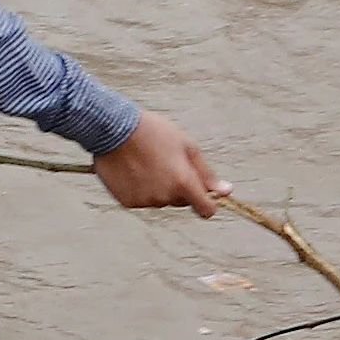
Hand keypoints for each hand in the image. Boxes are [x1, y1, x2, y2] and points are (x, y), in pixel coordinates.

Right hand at [93, 113, 226, 214]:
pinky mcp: (127, 201)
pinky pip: (141, 200)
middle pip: (181, 201)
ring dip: (158, 187)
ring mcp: (145, 201)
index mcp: (184, 183)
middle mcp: (165, 197)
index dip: (207, 202)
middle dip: (179, 187)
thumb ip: (207, 173)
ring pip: (160, 200)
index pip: (206, 209)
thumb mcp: (187, 146)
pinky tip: (132, 170)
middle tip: (166, 162)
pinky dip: (140, 189)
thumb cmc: (154, 132)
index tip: (203, 193)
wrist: (113, 129)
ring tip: (146, 162)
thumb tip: (227, 191)